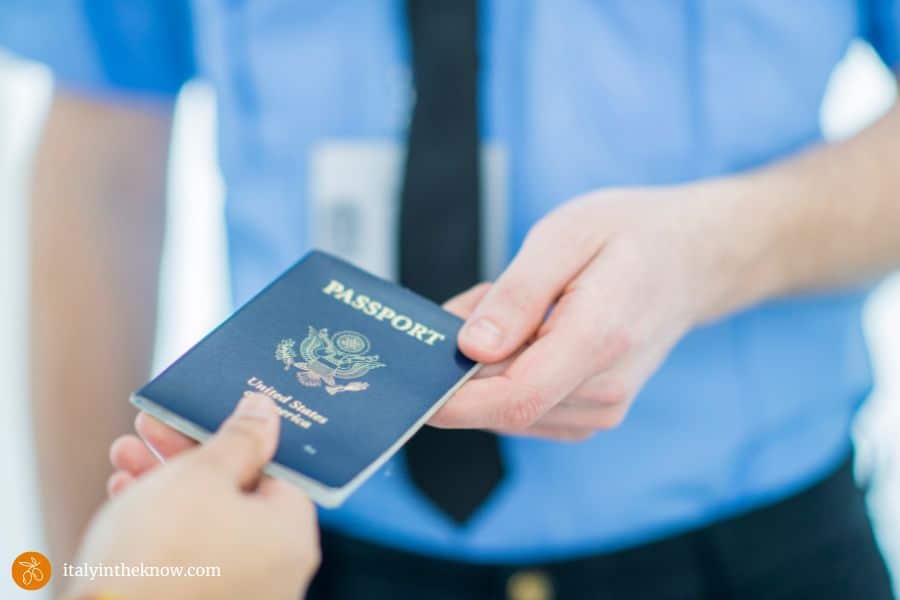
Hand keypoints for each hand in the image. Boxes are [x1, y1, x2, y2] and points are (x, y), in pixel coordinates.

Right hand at [69, 394, 319, 599]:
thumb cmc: (162, 548)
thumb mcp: (202, 474)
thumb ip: (241, 438)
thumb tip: (265, 410)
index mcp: (292, 538)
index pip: (277, 473)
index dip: (238, 438)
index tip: (203, 419)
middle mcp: (278, 574)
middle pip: (237, 496)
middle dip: (188, 457)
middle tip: (151, 429)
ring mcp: (242, 596)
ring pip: (207, 524)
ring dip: (166, 483)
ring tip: (123, 454)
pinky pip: (189, 557)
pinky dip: (160, 525)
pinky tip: (122, 493)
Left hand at [435, 186, 733, 439]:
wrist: (692, 259)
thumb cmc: (631, 237)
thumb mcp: (565, 236)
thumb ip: (517, 295)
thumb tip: (470, 349)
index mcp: (600, 339)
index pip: (514, 398)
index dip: (452, 400)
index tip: (412, 380)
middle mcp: (605, 390)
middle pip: (504, 407)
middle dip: (465, 368)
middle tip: (476, 305)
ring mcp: (603, 409)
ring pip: (510, 410)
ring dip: (489, 368)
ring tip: (518, 308)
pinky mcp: (593, 413)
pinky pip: (527, 407)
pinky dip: (508, 373)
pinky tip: (529, 332)